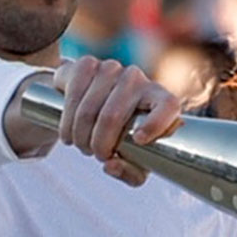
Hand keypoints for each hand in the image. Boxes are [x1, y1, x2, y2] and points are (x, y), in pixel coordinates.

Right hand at [50, 57, 182, 184]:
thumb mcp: (134, 161)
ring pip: (89, 110)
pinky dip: (67, 121)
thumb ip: (130, 172)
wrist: (95, 104)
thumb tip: (110, 165)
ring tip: (82, 146)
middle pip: (113, 116)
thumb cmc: (124, 135)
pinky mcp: (87, 64)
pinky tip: (69, 133)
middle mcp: (138, 79)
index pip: (168, 106)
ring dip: (80, 136)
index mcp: (160, 99)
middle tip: (96, 156)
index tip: (139, 140)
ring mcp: (112, 68)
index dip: (155, 123)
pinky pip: (73, 94)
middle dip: (98, 144)